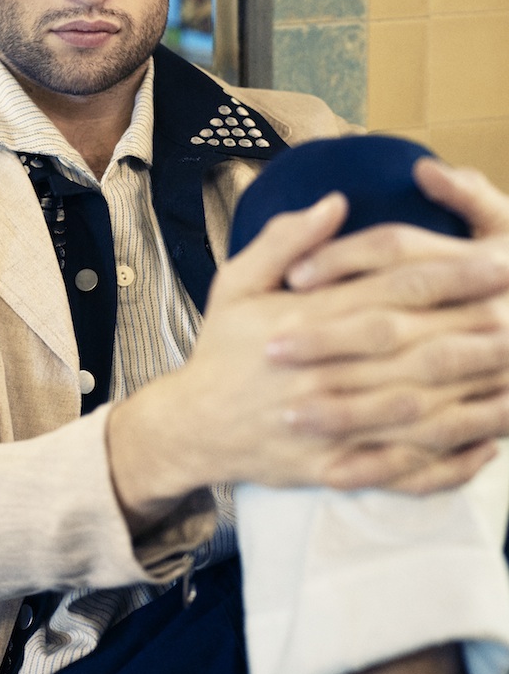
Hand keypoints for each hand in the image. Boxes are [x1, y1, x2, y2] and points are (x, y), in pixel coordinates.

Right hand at [108, 193, 508, 529]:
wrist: (195, 425)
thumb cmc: (220, 349)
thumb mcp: (235, 282)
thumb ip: (283, 240)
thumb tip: (334, 202)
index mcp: (302, 322)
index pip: (390, 293)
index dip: (448, 278)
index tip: (493, 263)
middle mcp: (323, 373)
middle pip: (416, 349)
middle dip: (476, 330)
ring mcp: (333, 428)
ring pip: (420, 412)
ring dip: (475, 394)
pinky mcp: (338, 469)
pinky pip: (403, 470)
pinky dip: (449, 463)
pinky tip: (487, 447)